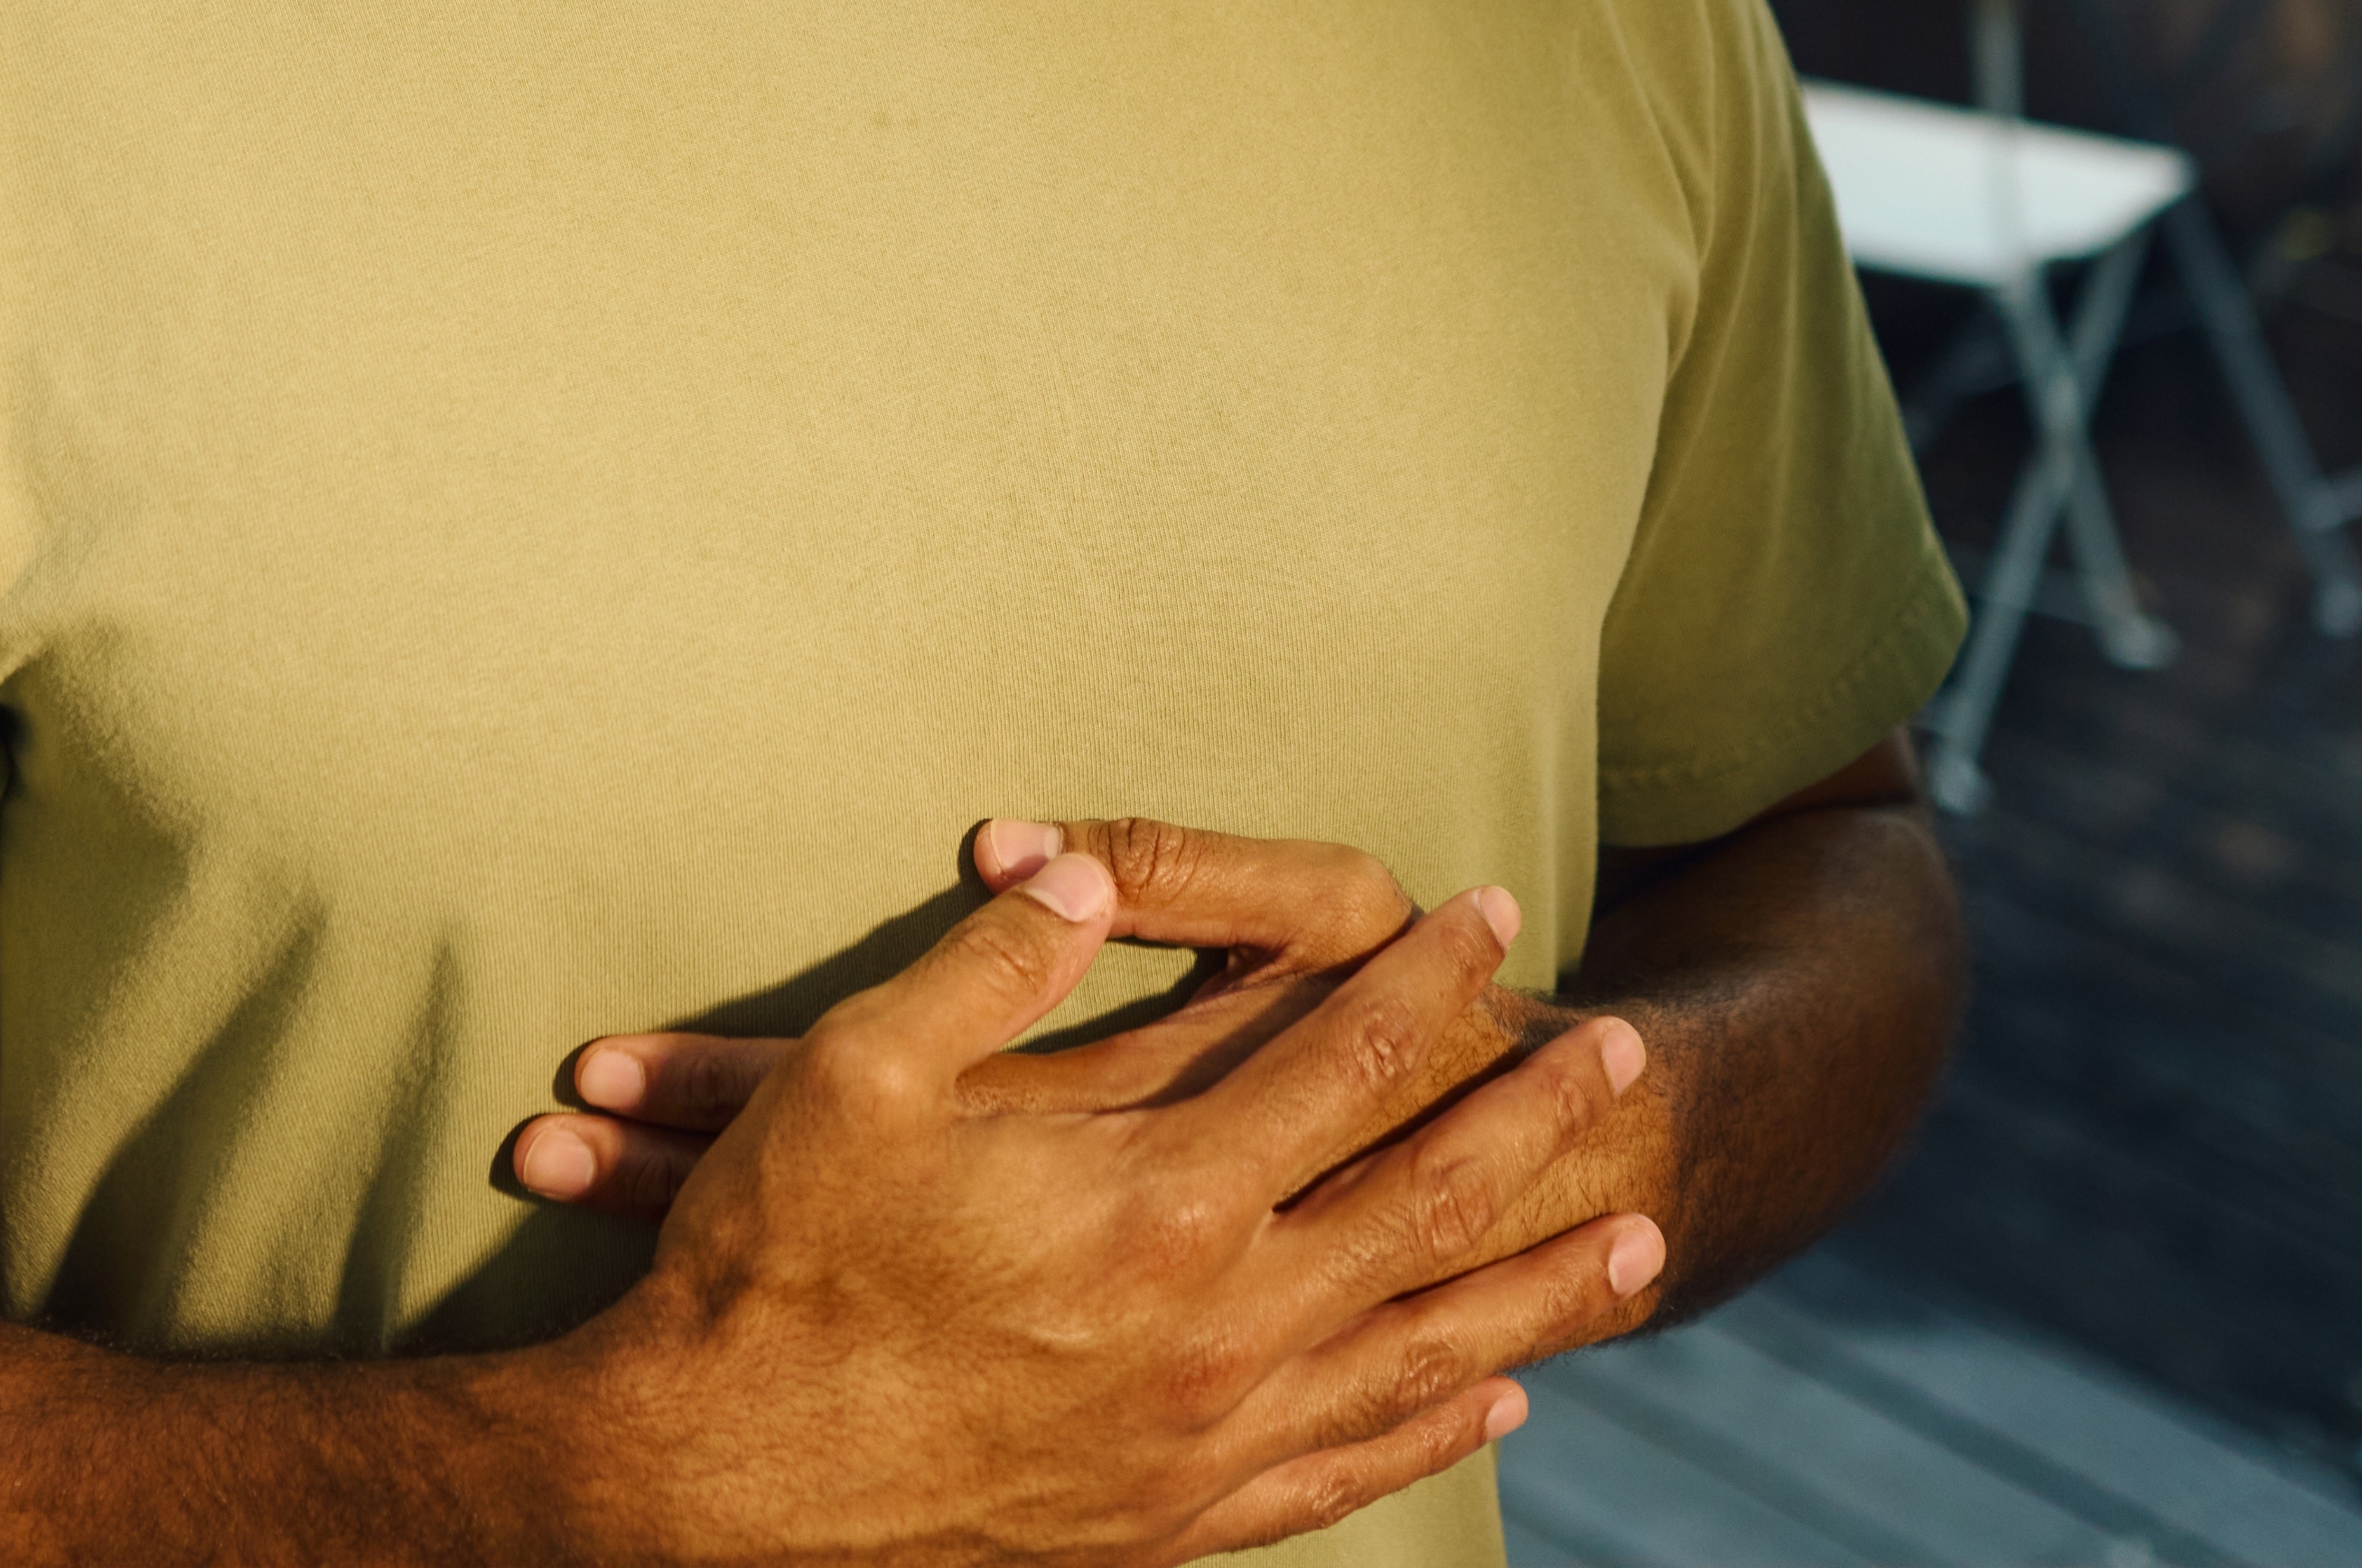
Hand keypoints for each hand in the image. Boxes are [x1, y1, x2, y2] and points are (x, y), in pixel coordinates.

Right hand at [532, 847, 1662, 1566]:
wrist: (718, 1492)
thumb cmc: (777, 1266)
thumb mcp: (860, 1071)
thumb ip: (991, 959)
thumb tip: (1076, 860)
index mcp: (1161, 1200)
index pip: (1351, 1058)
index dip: (1427, 973)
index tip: (1485, 908)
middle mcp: (1218, 1326)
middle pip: (1430, 1204)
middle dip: (1538, 1121)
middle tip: (1627, 1052)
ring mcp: (1207, 1438)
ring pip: (1424, 1353)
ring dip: (1540, 1291)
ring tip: (1644, 1244)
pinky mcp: (1174, 1522)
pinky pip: (1345, 1472)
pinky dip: (1434, 1430)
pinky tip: (1496, 1399)